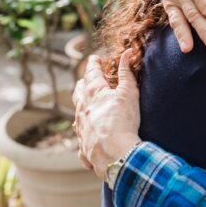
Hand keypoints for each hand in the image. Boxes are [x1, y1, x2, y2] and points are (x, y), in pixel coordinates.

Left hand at [72, 52, 141, 181]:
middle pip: (78, 91)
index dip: (93, 64)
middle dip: (82, 82)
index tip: (94, 58)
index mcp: (94, 93)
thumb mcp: (129, 92)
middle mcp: (83, 109)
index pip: (91, 73)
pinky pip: (80, 135)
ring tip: (83, 102)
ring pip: (76, 112)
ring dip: (80, 104)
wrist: (114, 153)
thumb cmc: (123, 120)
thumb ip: (126, 72)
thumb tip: (126, 53)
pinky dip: (83, 131)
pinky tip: (85, 133)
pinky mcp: (82, 144)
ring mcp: (81, 127)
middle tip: (85, 78)